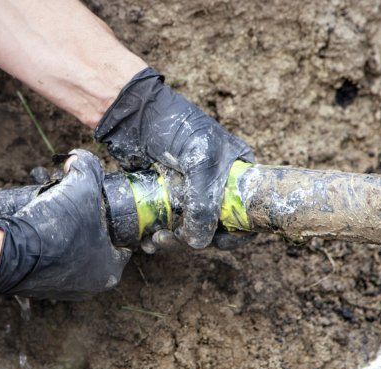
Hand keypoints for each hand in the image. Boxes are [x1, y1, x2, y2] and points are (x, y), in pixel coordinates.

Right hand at [0, 149, 130, 299]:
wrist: (7, 254)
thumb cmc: (54, 228)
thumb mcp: (81, 187)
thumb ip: (88, 167)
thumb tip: (78, 158)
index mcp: (109, 270)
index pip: (121, 241)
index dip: (112, 218)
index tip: (99, 204)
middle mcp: (89, 285)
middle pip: (94, 244)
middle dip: (85, 223)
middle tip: (72, 205)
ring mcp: (62, 289)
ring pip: (70, 252)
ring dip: (63, 234)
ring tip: (52, 213)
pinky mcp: (37, 286)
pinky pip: (48, 260)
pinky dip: (44, 245)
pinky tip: (37, 228)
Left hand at [95, 68, 253, 248]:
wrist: (133, 114)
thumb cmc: (175, 127)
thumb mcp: (201, 161)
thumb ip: (204, 202)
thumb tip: (198, 242)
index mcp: (237, 173)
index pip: (248, 212)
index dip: (237, 233)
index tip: (218, 242)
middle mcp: (216, 186)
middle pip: (216, 228)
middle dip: (196, 239)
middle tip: (173, 239)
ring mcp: (189, 193)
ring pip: (189, 231)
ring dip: (174, 241)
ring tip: (155, 240)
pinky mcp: (165, 198)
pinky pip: (167, 226)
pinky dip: (158, 236)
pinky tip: (146, 239)